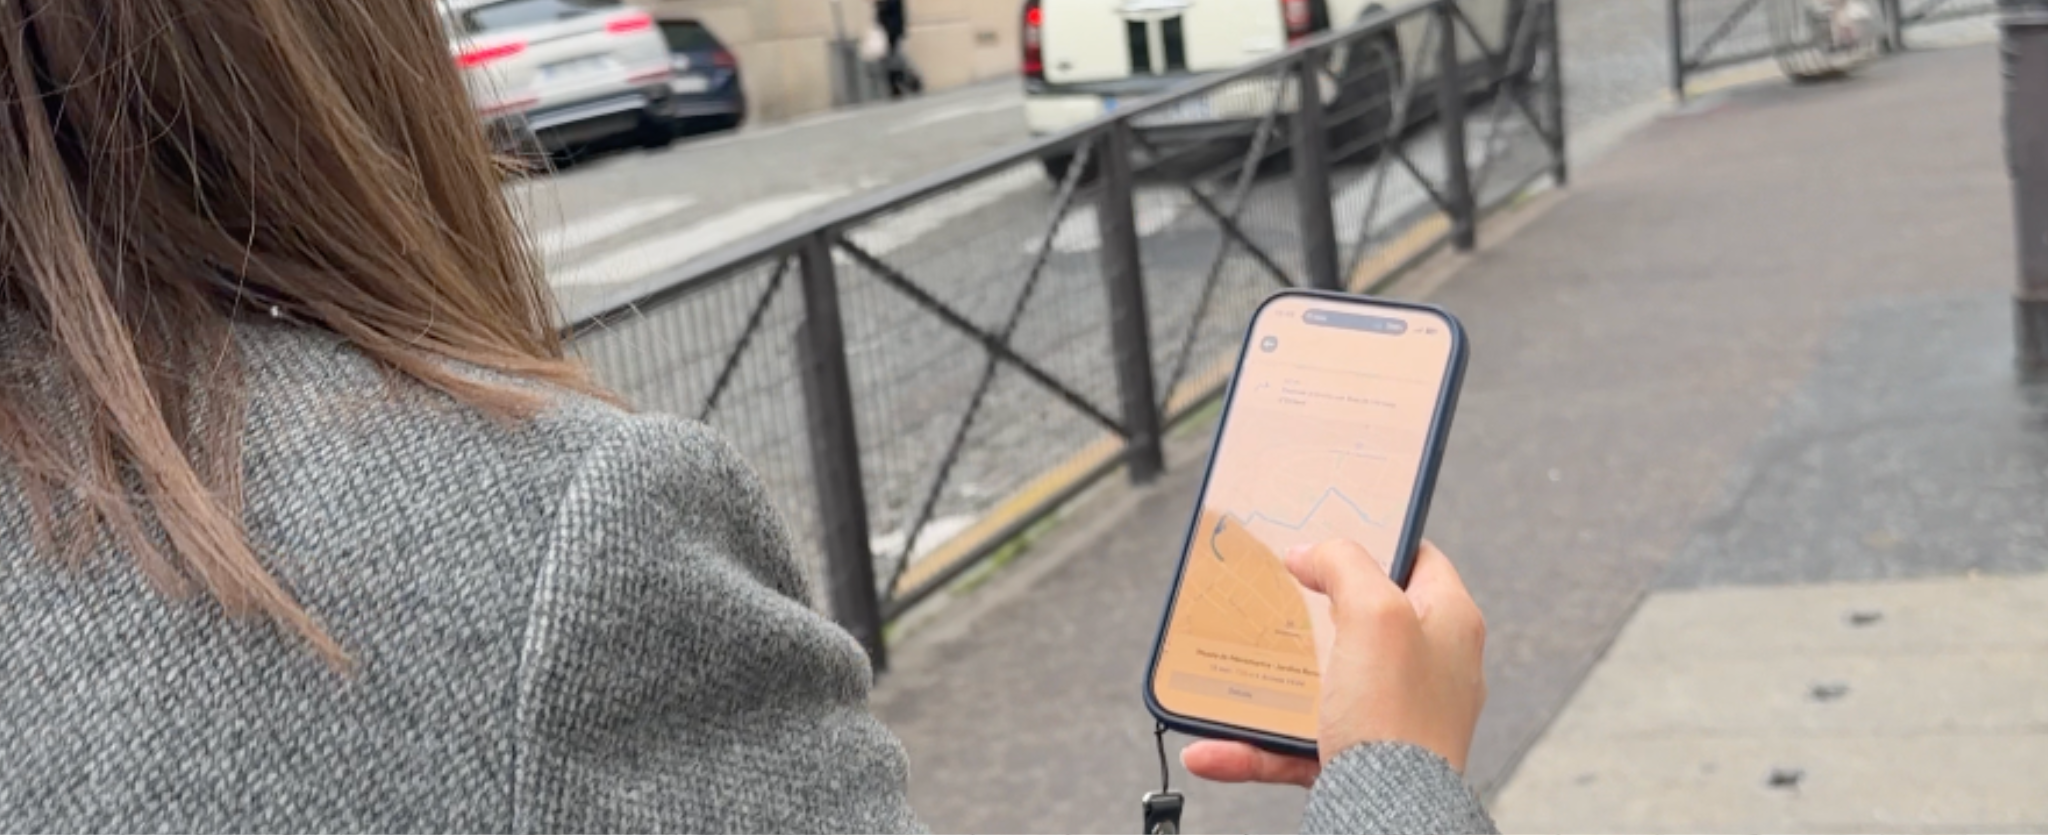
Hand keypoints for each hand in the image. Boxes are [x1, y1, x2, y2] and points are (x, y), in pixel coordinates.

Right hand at [1181, 540, 1486, 787]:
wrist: (1391, 819)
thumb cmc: (1399, 721)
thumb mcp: (1377, 613)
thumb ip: (1345, 565)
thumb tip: (1313, 553)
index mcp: (1449, 623)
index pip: (1417, 559)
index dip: (1374, 540)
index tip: (1329, 536)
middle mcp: (1427, 668)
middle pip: (1360, 621)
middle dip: (1310, 612)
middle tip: (1278, 597)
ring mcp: (1391, 715)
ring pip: (1319, 685)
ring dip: (1267, 685)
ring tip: (1231, 674)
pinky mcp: (1358, 758)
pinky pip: (1293, 744)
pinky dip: (1251, 745)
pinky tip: (1213, 748)